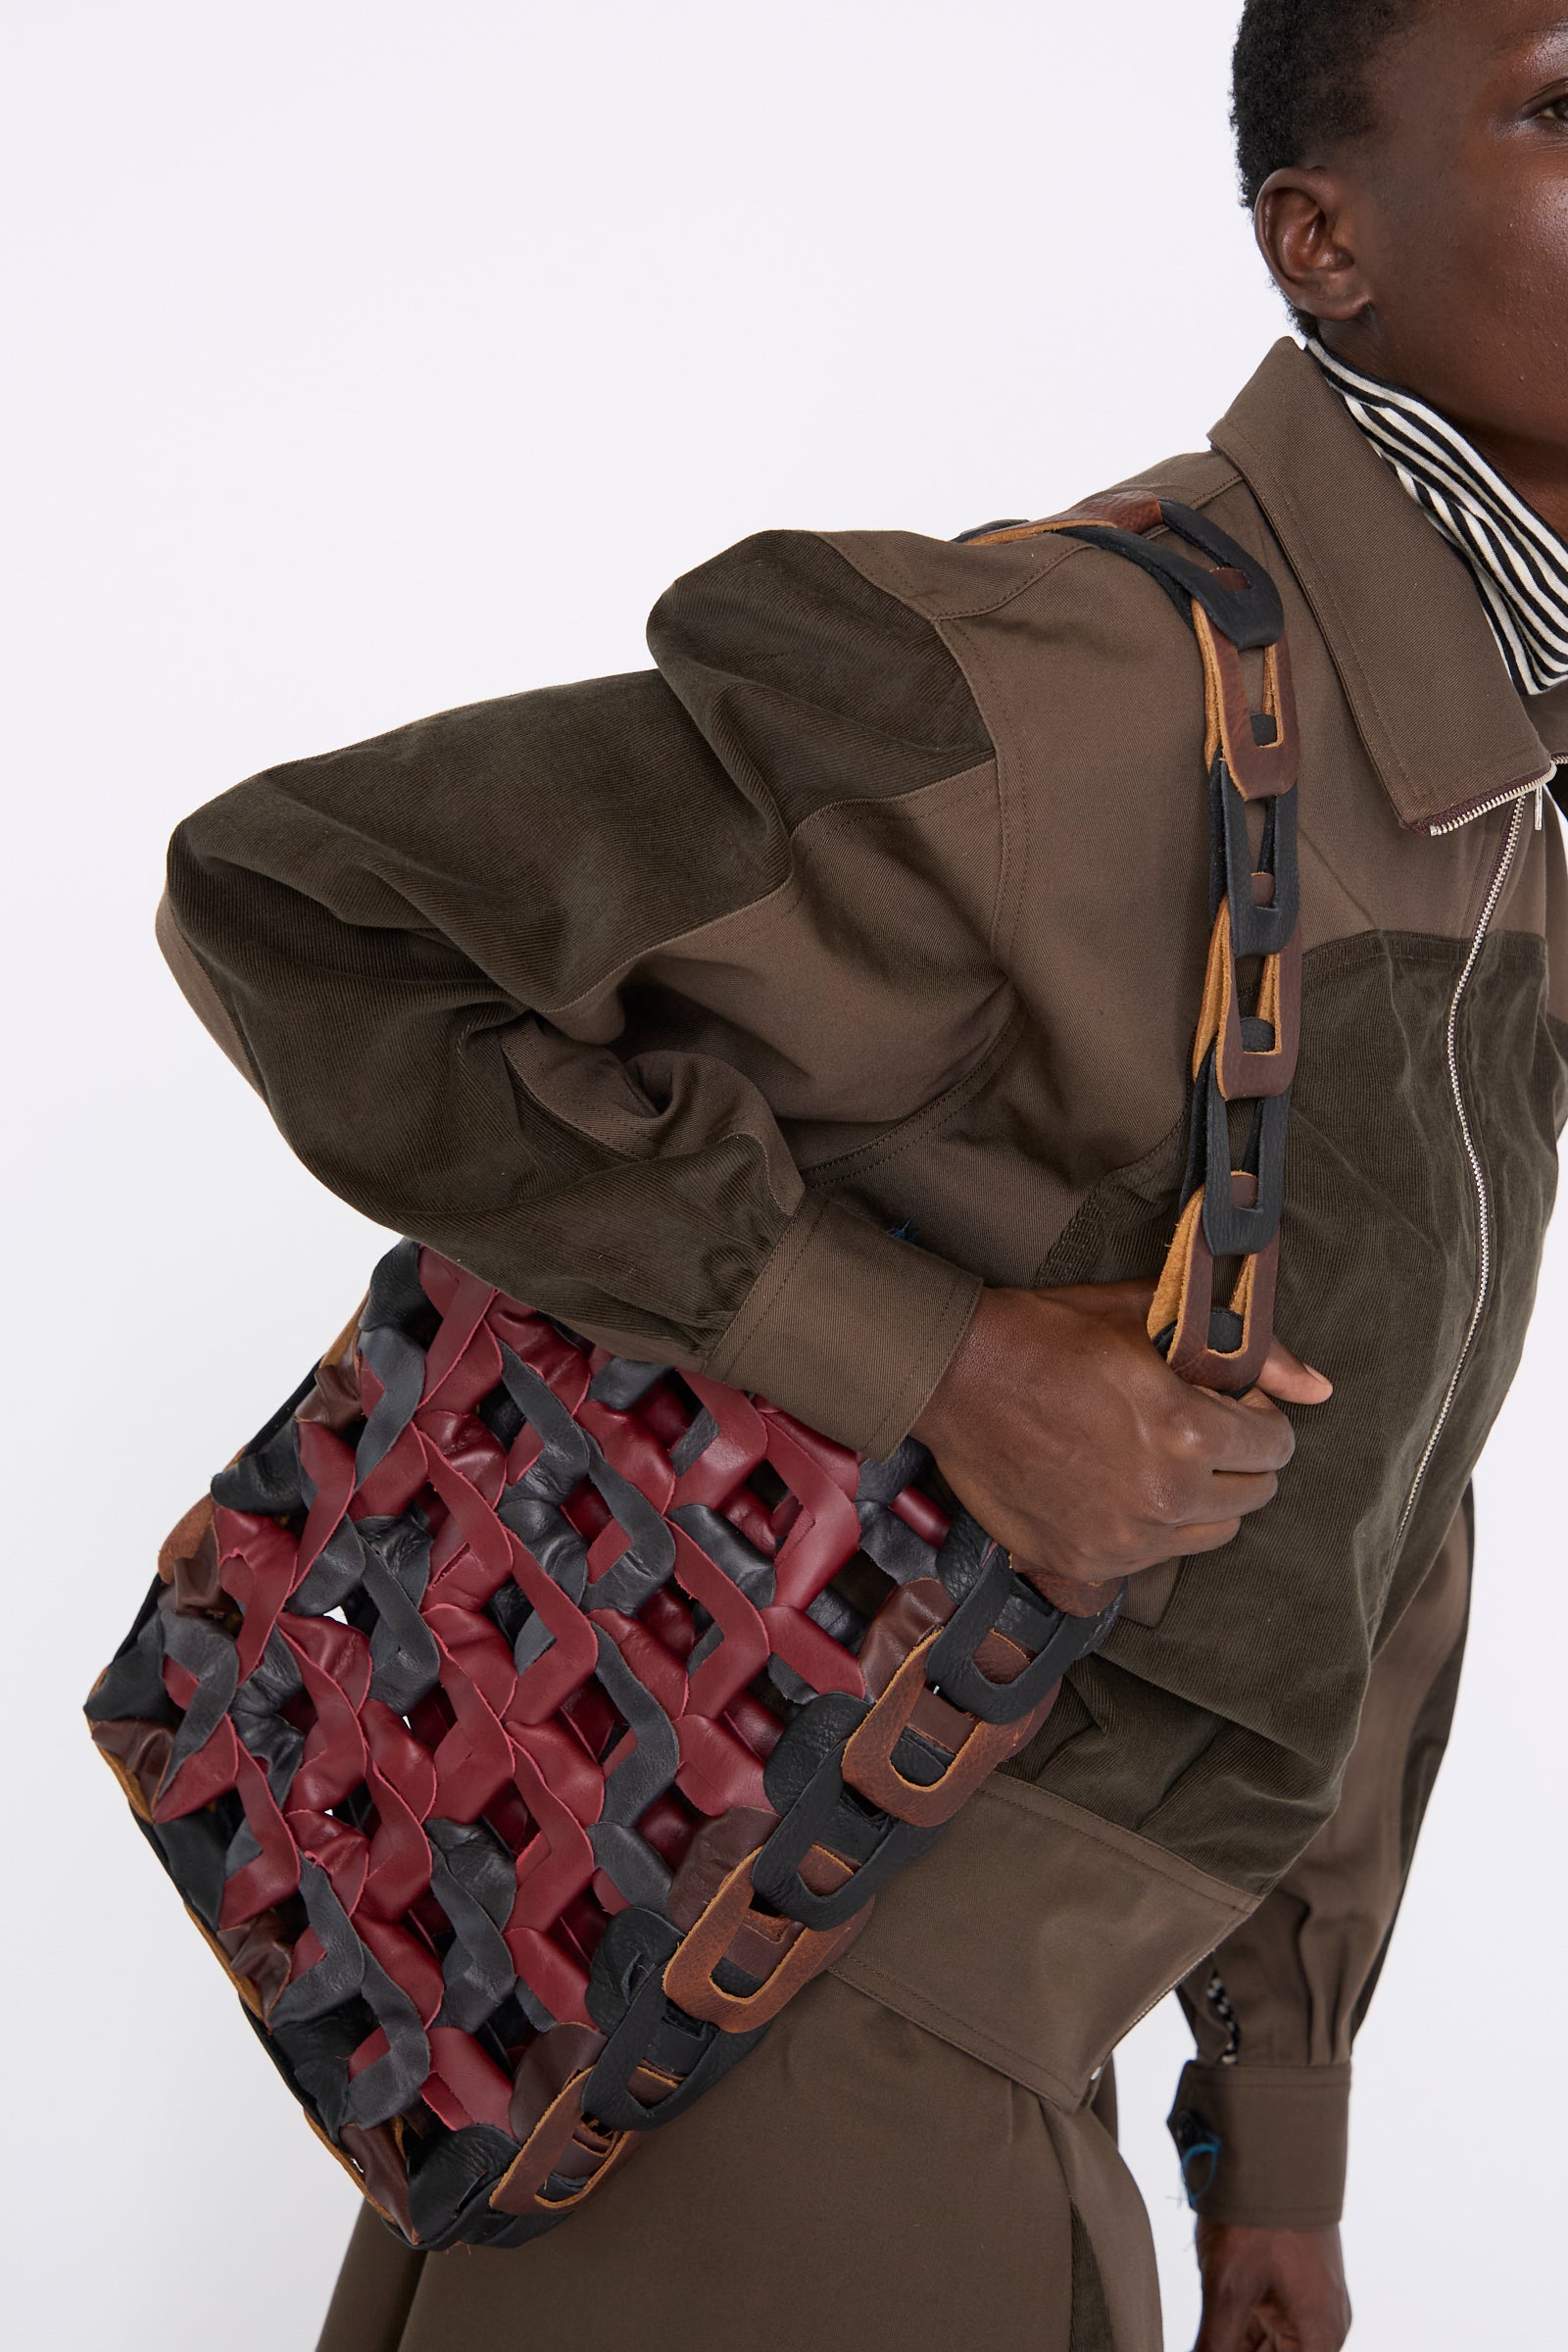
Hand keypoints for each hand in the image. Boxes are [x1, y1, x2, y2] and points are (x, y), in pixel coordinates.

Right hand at [911, 1280, 1330, 1608]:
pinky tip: (1116, 1483)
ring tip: (1158, 1458)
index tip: (1231, 1402)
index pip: (1277, 1446)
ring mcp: (1121, 1541)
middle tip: (1198, 1428)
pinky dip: (1147, 1527)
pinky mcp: (1082, 1563)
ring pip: (1208, 1535)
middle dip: (1239, 1458)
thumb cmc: (1050, 1336)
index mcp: (1186, 1433)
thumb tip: (1320, 1388)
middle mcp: (1162, 1499)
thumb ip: (1250, 1352)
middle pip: (1253, 1497)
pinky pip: (1149, 1558)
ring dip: (1200, 1498)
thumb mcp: (1152, 1317)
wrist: (954, 1376)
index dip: (1260, 1417)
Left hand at [1193, 2221, 1351, 2350]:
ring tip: (1205, 2335)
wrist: (1272, 2144)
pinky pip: (1262, 2323)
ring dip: (1233, 2344)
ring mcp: (1306, 2301)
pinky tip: (1209, 2332)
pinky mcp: (1287, 2281)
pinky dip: (1235, 2333)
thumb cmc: (1259, 2216)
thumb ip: (1214, 2348)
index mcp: (1319, 2338)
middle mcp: (1321, 2325)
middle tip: (1205, 2342)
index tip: (1212, 2349)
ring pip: (1264, 2346)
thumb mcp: (1227, 2290)